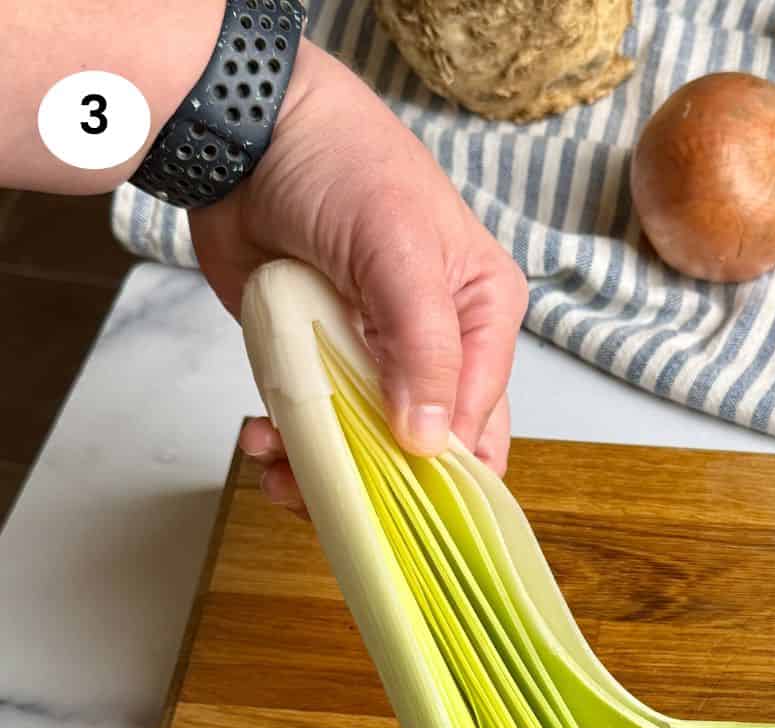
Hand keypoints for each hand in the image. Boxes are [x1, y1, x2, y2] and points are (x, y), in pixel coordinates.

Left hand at [190, 38, 527, 511]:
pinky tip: (259, 440)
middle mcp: (437, 348)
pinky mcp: (318, 362)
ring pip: (366, 450)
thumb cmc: (342, 166)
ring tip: (279, 476)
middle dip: (383, 485)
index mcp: (482, 318)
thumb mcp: (397, 252)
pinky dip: (287, 448)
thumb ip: (423, 348)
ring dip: (324, 474)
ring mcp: (373, 359)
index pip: (482, 421)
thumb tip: (431, 442)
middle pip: (427, 449)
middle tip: (337, 501)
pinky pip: (315, 427)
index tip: (399, 496)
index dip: (444, 469)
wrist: (245, 132)